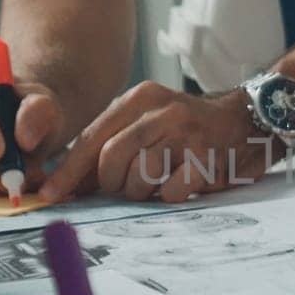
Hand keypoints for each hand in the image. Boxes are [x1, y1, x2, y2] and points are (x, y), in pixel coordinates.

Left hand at [39, 82, 270, 204]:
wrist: (244, 120)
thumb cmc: (184, 129)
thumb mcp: (145, 123)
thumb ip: (107, 148)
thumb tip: (65, 186)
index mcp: (139, 98)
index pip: (92, 138)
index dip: (69, 171)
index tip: (50, 195)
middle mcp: (161, 110)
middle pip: (112, 158)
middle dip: (112, 182)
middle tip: (125, 186)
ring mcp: (186, 133)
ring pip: (140, 177)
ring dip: (143, 190)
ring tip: (159, 179)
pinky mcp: (206, 158)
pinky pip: (171, 192)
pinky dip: (171, 194)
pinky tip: (182, 180)